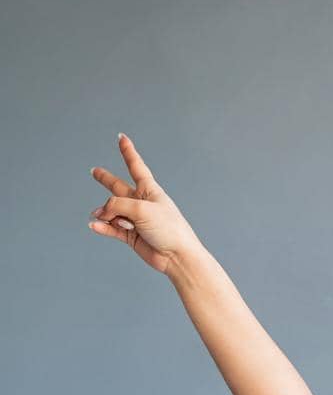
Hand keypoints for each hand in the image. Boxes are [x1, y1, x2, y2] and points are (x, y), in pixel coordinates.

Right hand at [88, 133, 199, 274]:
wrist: (176, 256)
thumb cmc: (168, 228)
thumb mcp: (141, 209)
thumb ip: (116, 206)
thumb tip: (99, 214)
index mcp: (150, 190)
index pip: (136, 166)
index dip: (128, 152)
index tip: (122, 138)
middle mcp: (141, 203)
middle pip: (119, 187)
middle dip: (106, 179)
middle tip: (94, 171)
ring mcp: (135, 219)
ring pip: (112, 211)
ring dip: (105, 214)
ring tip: (100, 217)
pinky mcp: (131, 236)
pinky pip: (112, 228)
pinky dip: (103, 227)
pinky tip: (94, 225)